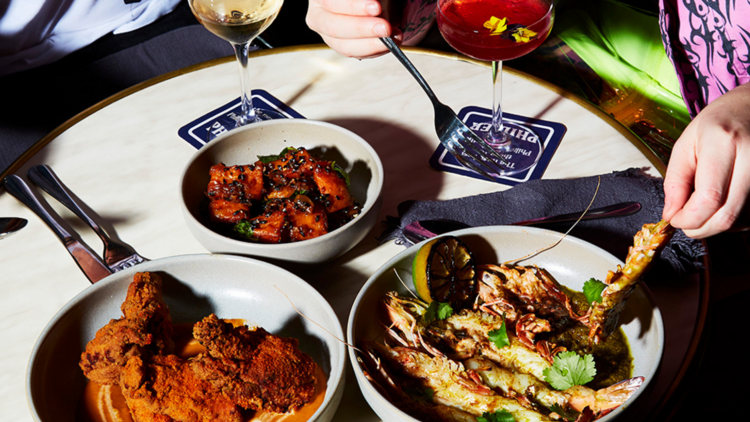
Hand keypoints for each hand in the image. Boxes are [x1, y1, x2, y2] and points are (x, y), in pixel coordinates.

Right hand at [306, 0, 400, 57]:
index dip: (353, 6)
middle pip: (334, 27)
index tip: (376, 7)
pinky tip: (389, 44)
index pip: (331, 2)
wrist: (368, 3)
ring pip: (344, 46)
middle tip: (385, 27)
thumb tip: (376, 7)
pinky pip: (356, 53)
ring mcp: (327, 35)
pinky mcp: (341, 46)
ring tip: (392, 37)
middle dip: (362, 28)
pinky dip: (374, 50)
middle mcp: (318, 16)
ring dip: (371, 44)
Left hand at [662, 82, 749, 237]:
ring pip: (742, 220)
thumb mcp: (685, 144)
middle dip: (700, 228)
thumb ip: (675, 181)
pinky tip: (721, 205)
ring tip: (702, 209)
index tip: (674, 219)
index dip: (688, 218)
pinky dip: (733, 220)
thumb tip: (671, 214)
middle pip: (727, 215)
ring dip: (716, 225)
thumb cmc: (717, 123)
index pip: (708, 198)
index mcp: (722, 142)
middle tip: (685, 223)